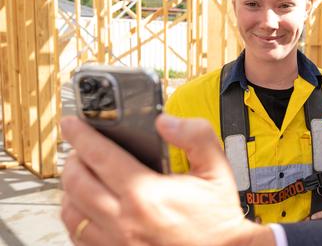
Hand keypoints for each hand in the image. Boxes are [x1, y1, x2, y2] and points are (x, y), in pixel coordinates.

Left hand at [59, 115, 273, 245]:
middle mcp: (124, 220)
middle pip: (76, 183)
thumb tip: (166, 122)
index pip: (99, 156)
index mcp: (146, 194)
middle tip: (79, 148)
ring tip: (81, 176)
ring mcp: (115, 242)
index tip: (72, 124)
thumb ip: (196, 137)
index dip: (81, 135)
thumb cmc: (217, 218)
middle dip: (73, 159)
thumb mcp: (216, 169)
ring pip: (71, 213)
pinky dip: (76, 217)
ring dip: (69, 189)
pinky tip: (87, 206)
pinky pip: (78, 237)